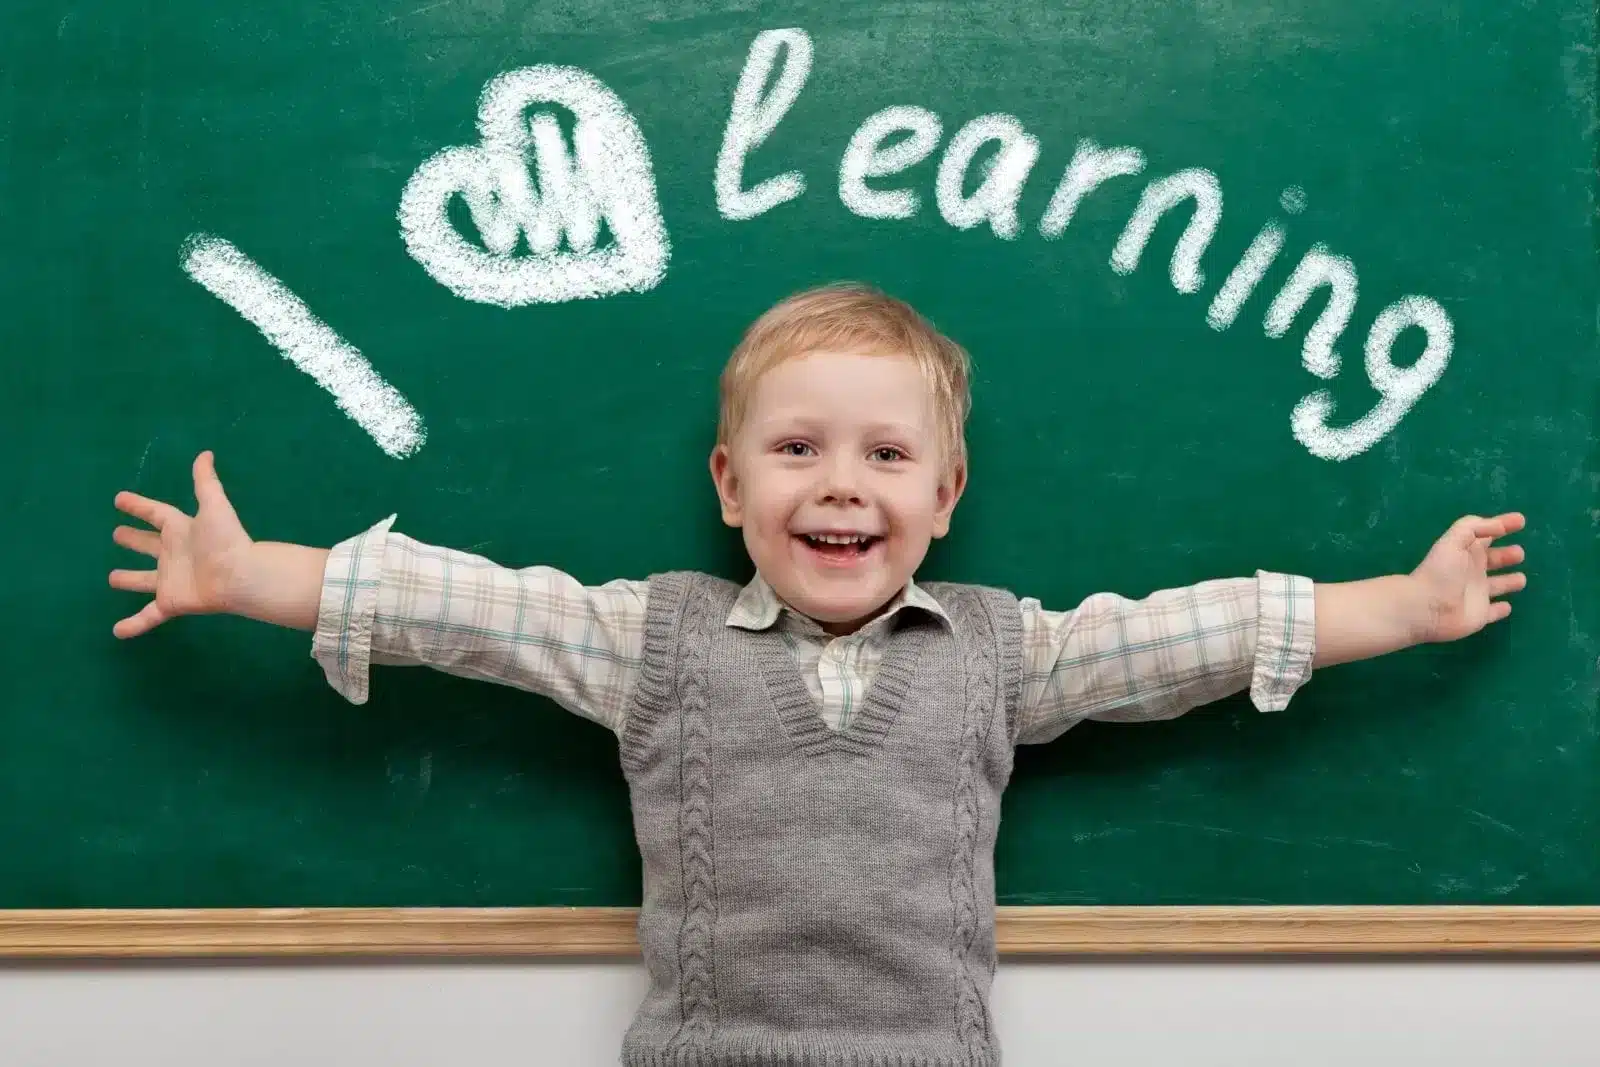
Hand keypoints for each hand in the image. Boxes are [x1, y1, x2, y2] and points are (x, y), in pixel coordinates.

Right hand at [109, 451, 253, 637]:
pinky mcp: (171, 602)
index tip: (119, 499)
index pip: (156, 514)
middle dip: (134, 540)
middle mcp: (173, 554)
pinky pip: (148, 616)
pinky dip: (134, 624)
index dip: (138, 506)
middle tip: (116, 534)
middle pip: (149, 545)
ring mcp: (171, 579)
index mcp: (181, 529)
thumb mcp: (214, 505)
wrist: (241, 575)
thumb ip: (206, 482)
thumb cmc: (227, 539)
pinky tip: (118, 632)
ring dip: (129, 580)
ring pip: (144, 580)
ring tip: (112, 578)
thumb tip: (205, 453)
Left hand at [1409, 512, 1526, 643]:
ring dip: (1508, 582)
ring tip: (1521, 578)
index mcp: (1466, 552)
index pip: (1487, 535)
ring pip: (1496, 586)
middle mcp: (1472, 572)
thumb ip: (1474, 527)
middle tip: (1519, 553)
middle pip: (1492, 561)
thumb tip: (1500, 525)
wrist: (1426, 608)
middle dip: (1506, 556)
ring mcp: (1476, 595)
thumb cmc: (1440, 571)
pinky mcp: (1480, 616)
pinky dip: (1501, 610)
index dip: (1503, 525)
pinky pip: (1493, 613)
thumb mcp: (1454, 541)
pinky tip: (1508, 607)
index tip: (1521, 520)